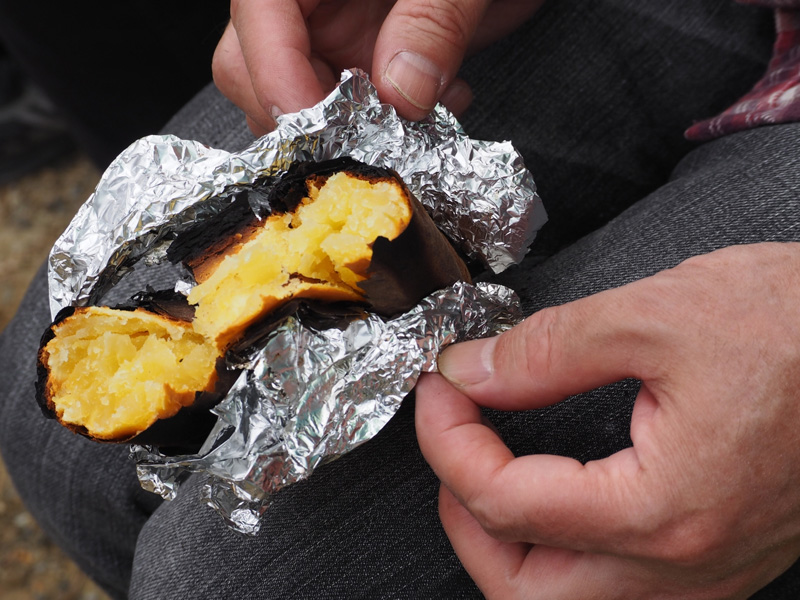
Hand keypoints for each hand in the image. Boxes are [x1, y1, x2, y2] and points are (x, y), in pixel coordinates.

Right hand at [212, 0, 544, 134]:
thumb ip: (434, 21)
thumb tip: (402, 91)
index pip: (260, 16)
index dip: (277, 78)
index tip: (323, 132)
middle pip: (257, 66)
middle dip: (308, 118)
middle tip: (368, 144)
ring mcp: (334, 28)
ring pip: (302, 99)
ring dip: (353, 131)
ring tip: (418, 122)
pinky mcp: (367, 55)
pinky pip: (353, 109)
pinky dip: (389, 128)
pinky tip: (438, 108)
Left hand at [415, 242, 799, 598]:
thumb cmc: (796, 323)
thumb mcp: (653, 315)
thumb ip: (544, 352)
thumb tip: (470, 373)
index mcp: (662, 508)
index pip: (505, 503)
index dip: (447, 440)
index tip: (437, 389)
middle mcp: (686, 563)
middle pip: (525, 590)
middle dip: (466, 519)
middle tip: (453, 445)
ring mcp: (707, 571)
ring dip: (511, 546)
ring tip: (490, 474)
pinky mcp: (719, 555)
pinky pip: (619, 588)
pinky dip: (564, 549)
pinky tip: (556, 495)